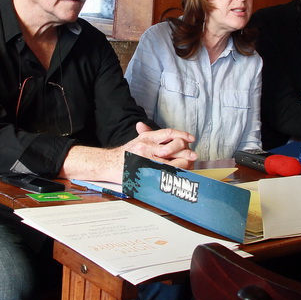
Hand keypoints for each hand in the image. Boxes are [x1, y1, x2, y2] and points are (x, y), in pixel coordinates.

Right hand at [61, 122, 196, 181]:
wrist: (107, 164)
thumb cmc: (123, 154)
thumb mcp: (135, 141)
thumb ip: (144, 134)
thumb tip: (143, 126)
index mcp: (146, 138)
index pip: (168, 132)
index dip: (182, 135)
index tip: (191, 139)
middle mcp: (148, 147)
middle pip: (174, 145)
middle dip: (186, 151)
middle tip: (193, 155)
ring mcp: (148, 160)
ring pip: (174, 161)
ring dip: (184, 163)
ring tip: (188, 165)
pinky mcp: (147, 172)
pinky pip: (166, 174)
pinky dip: (176, 174)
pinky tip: (180, 174)